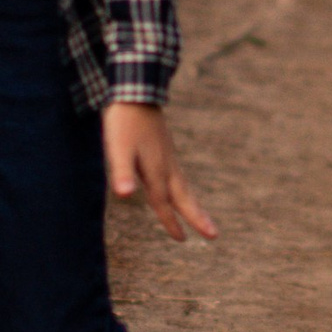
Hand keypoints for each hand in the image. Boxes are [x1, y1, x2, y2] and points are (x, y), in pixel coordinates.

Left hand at [103, 104, 216, 242]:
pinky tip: (178, 188)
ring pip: (183, 186)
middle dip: (197, 217)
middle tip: (214, 235)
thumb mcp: (118, 147)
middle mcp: (166, 165)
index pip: (163, 203)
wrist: (136, 92)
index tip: (183, 240)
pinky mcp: (164, 148)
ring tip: (202, 218)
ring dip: (192, 204)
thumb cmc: (124, 121)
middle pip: (183, 197)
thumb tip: (124, 195)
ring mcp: (167, 156)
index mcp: (155, 169)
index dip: (171, 222)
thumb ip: (120, 171)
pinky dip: (182, 189)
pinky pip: (177, 176)